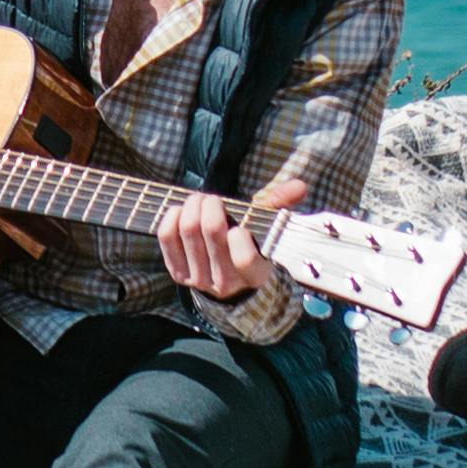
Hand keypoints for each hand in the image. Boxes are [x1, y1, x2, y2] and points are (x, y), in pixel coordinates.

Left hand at [156, 165, 310, 305]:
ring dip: (192, 206)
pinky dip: (172, 216)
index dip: (238, 235)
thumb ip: (281, 206)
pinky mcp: (179, 274)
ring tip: (199, 202)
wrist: (229, 280)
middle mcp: (226, 282)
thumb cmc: (251, 246)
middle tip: (213, 198)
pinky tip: (181, 211)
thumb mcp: (268, 230)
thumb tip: (299, 186)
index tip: (239, 224)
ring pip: (188, 230)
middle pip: (211, 231)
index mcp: (254, 274)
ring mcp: (200, 279)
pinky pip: (167, 237)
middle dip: (211, 204)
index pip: (244, 258)